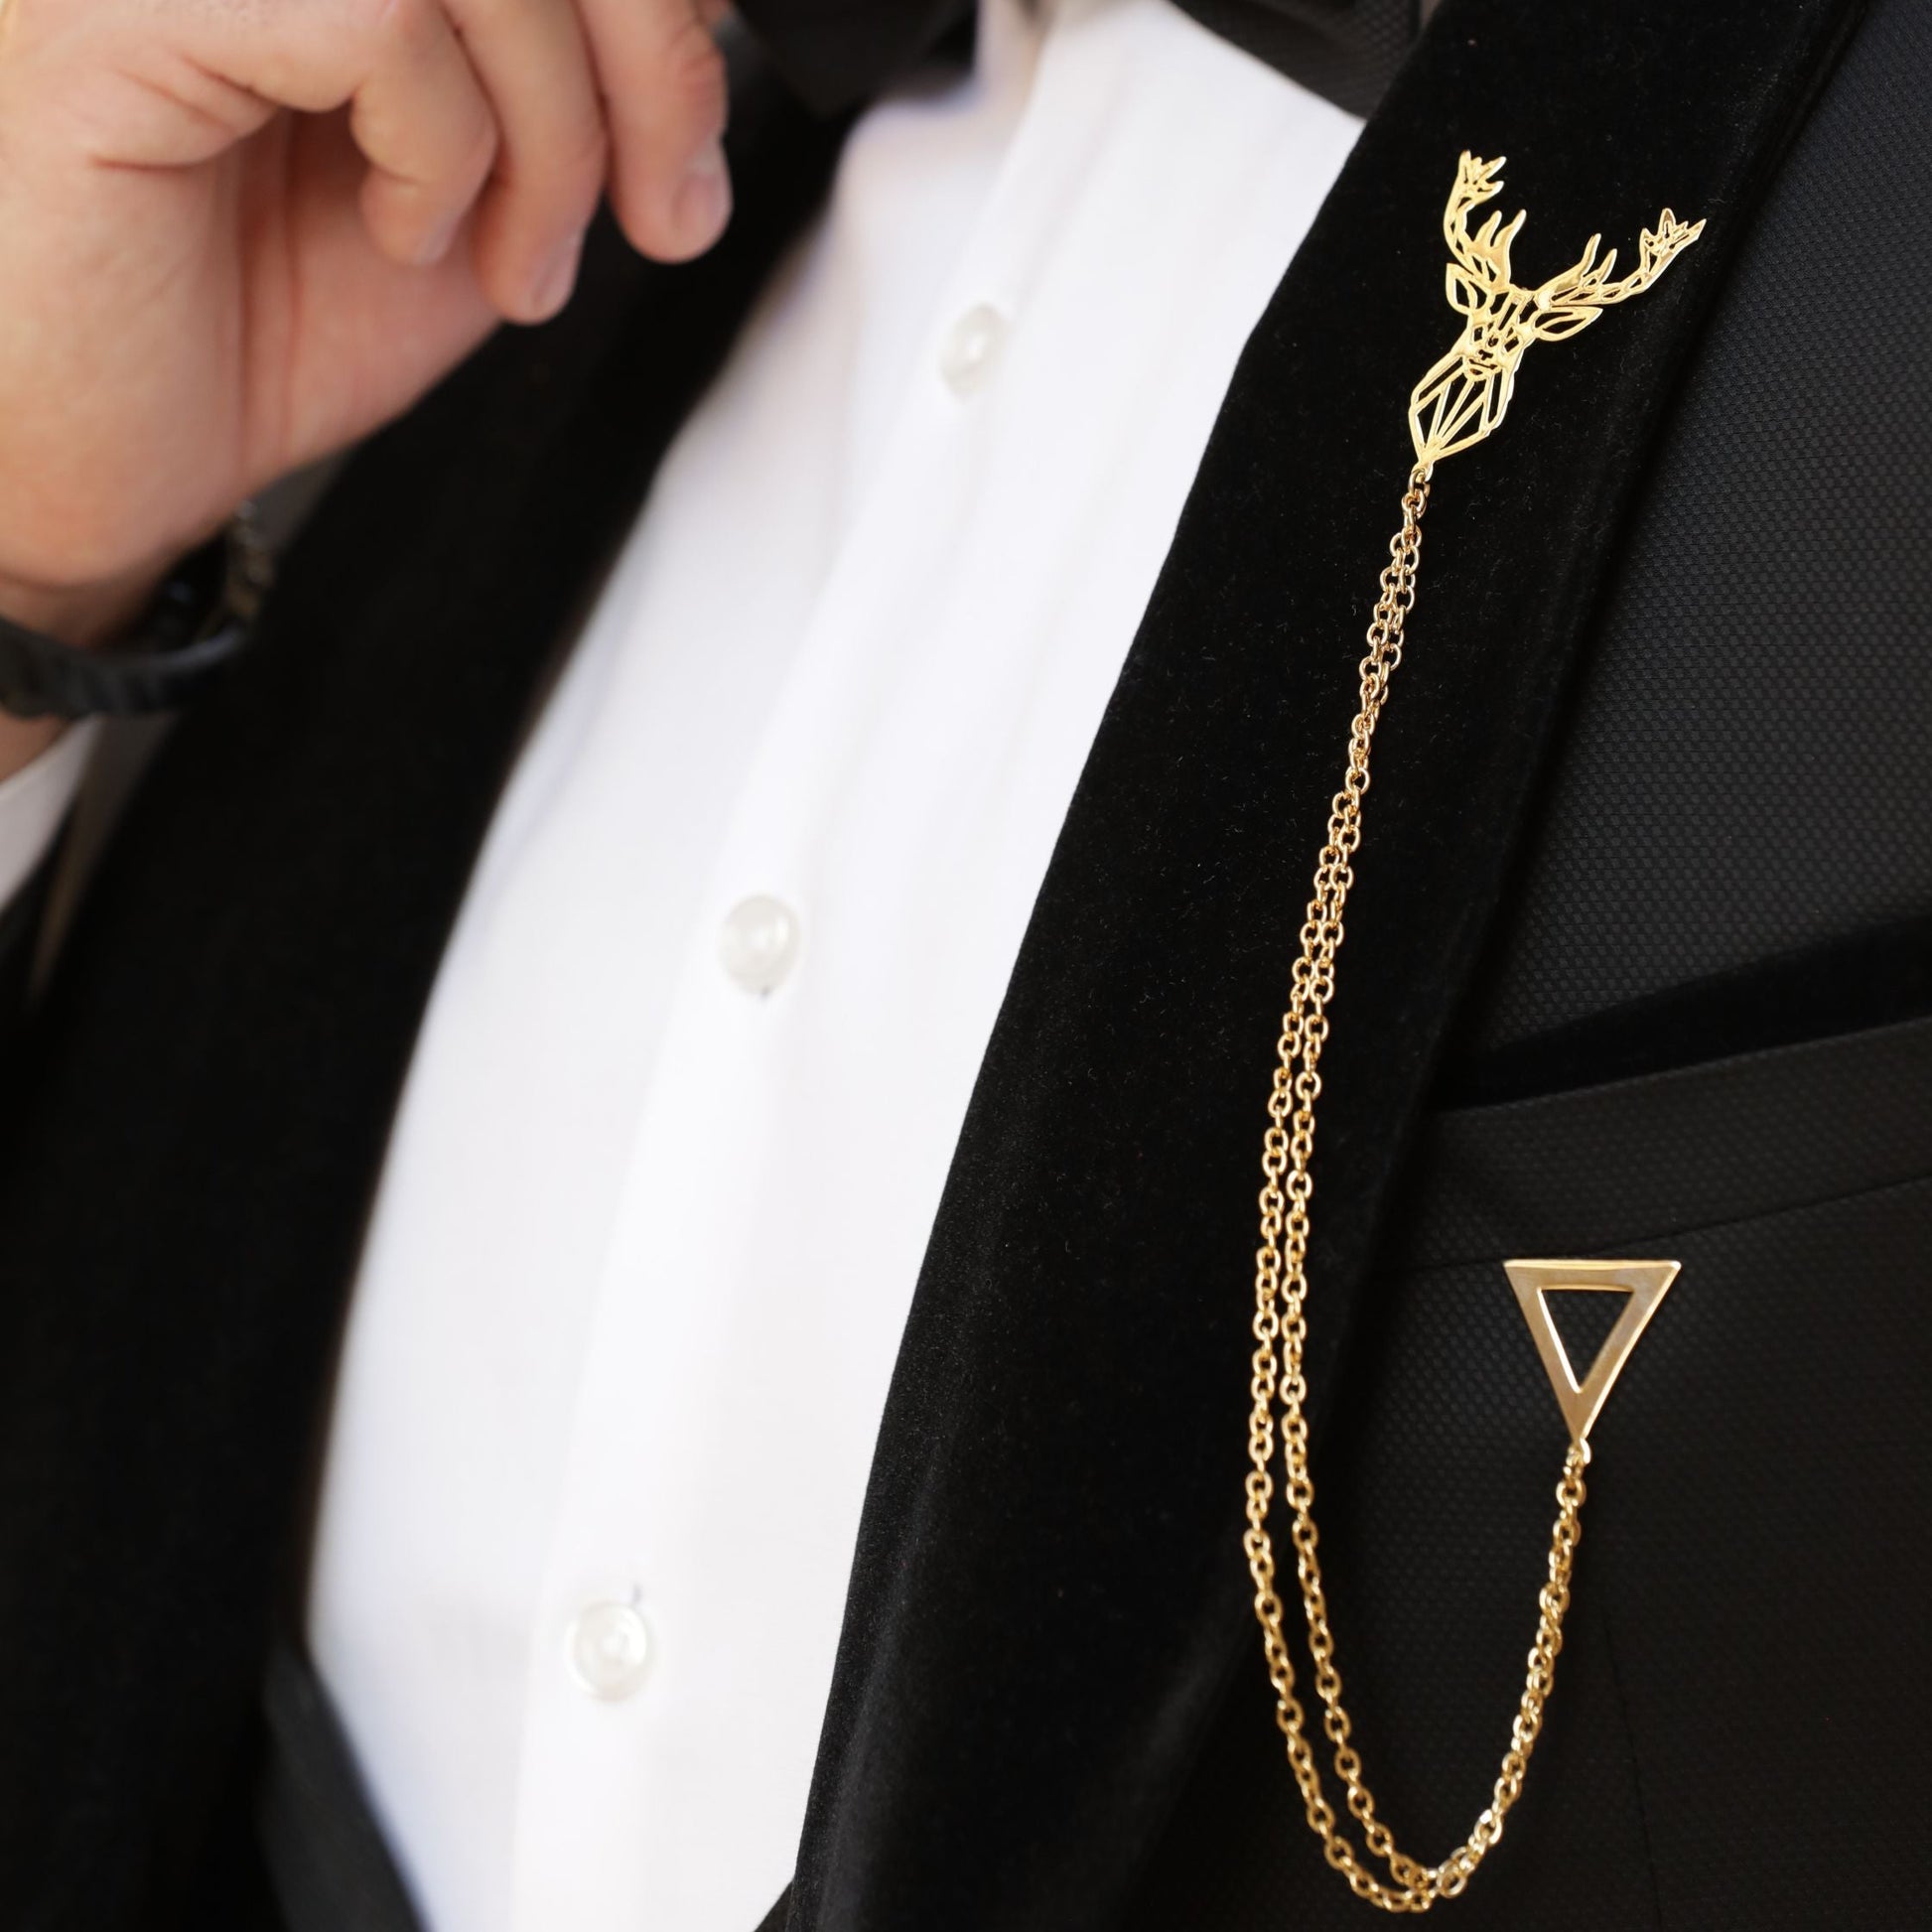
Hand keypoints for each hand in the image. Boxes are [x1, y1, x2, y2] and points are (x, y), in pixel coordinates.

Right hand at [0, 0, 732, 626]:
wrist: (106, 457)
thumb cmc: (250, 325)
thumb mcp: (474, 189)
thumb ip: (568, 84)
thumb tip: (705, 18)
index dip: (659, 12)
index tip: (687, 160)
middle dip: (653, 65)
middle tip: (656, 214)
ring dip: (554, 138)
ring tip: (512, 256)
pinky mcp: (110, 9)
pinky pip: (379, 18)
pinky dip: (441, 149)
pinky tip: (396, 225)